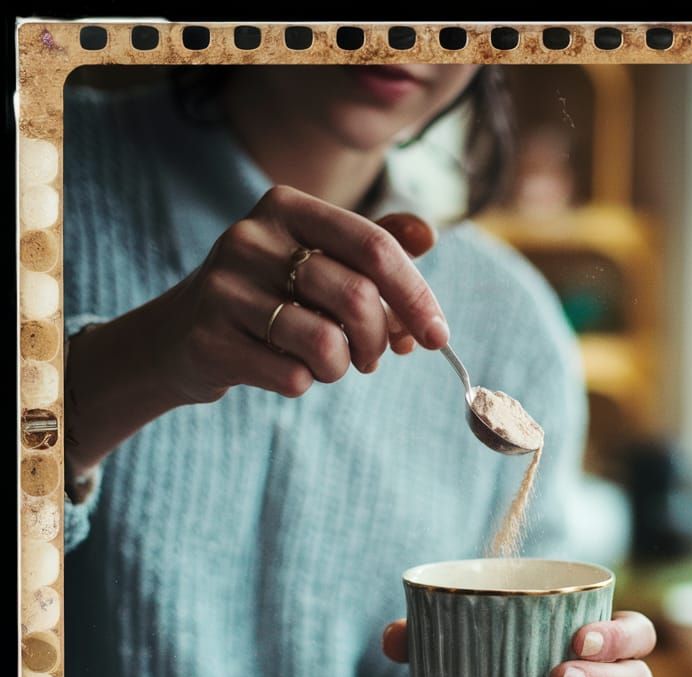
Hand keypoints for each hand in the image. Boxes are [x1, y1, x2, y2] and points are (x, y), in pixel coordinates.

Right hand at [161, 195, 447, 404]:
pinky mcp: (210, 340)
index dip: (417, 297)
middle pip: (357, 297)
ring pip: (327, 343)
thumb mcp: (317, 259)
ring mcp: (224, 289)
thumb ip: (375, 248)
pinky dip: (305, 382)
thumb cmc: (269, 297)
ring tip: (327, 362)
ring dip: (342, 366)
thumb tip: (428, 237)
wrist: (180, 337)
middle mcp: (251, 238)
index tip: (438, 336)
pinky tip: (284, 368)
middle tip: (374, 357)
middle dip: (380, 339)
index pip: (375, 247)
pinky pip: (293, 377)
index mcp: (287, 207)